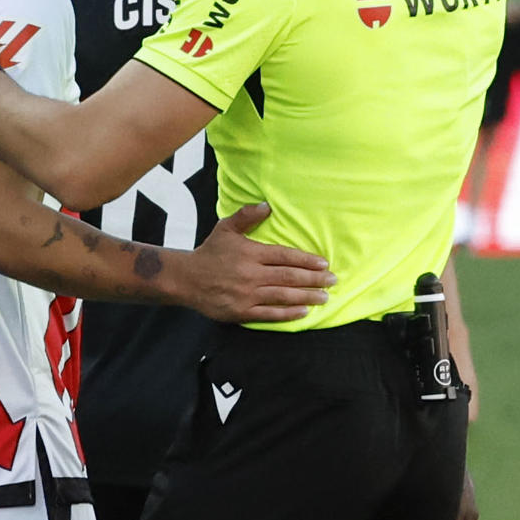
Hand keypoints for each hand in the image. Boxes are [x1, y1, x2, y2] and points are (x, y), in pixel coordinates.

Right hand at [177, 202, 333, 323]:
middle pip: (288, 277)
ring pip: (282, 296)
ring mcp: (247, 295)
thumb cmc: (210, 253)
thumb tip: (267, 205)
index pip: (285, 256)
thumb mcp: (226, 229)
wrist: (186, 279)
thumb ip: (246, 216)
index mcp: (250, 253)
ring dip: (306, 297)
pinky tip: (303, 312)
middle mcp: (251, 274)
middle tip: (332, 281)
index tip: (324, 263)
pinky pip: (269, 314)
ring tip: (324, 297)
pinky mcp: (241, 312)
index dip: (306, 260)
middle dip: (314, 279)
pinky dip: (288, 314)